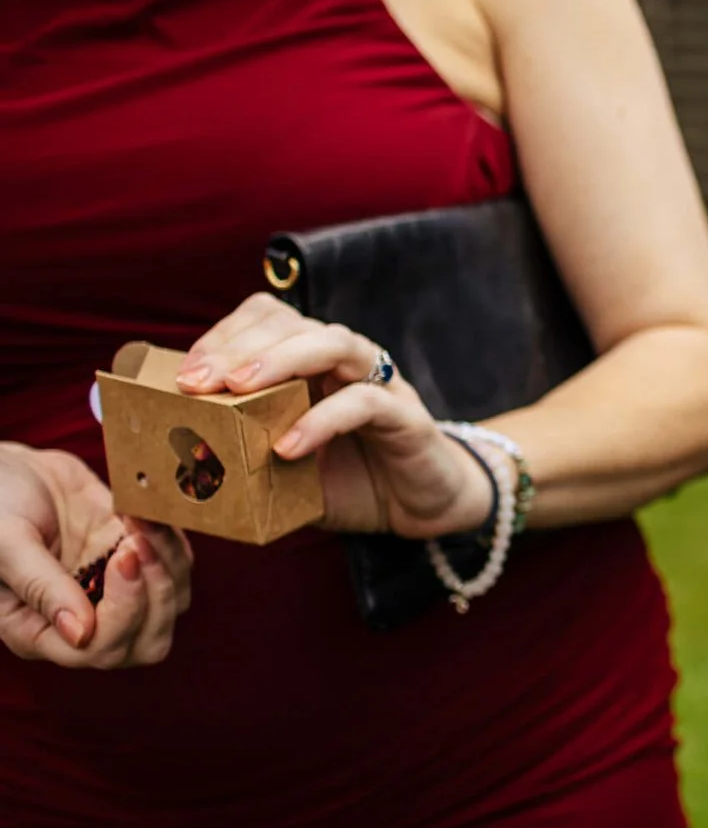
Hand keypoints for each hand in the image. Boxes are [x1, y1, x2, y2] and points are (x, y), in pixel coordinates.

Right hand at [0, 444, 191, 668]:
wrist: (8, 471)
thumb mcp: (5, 542)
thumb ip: (41, 587)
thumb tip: (80, 635)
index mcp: (38, 631)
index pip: (98, 651)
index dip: (123, 614)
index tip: (122, 558)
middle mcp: (83, 620)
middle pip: (147, 642)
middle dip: (156, 596)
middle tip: (137, 543)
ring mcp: (114, 591)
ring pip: (171, 604)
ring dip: (168, 563)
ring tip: (139, 522)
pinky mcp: (136, 561)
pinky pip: (177, 567)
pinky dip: (172, 542)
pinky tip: (144, 514)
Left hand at [180, 294, 493, 538]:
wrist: (419, 508)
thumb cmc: (345, 481)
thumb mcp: (281, 469)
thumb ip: (240, 455)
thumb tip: (168, 467)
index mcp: (311, 364)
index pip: (267, 319)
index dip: (224, 336)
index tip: (184, 375)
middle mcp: (345, 363)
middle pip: (293, 322)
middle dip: (238, 345)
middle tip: (197, 381)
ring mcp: (380, 384)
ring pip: (333, 343)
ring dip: (280, 359)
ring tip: (238, 389)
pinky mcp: (406, 417)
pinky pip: (364, 402)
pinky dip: (322, 420)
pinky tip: (288, 447)